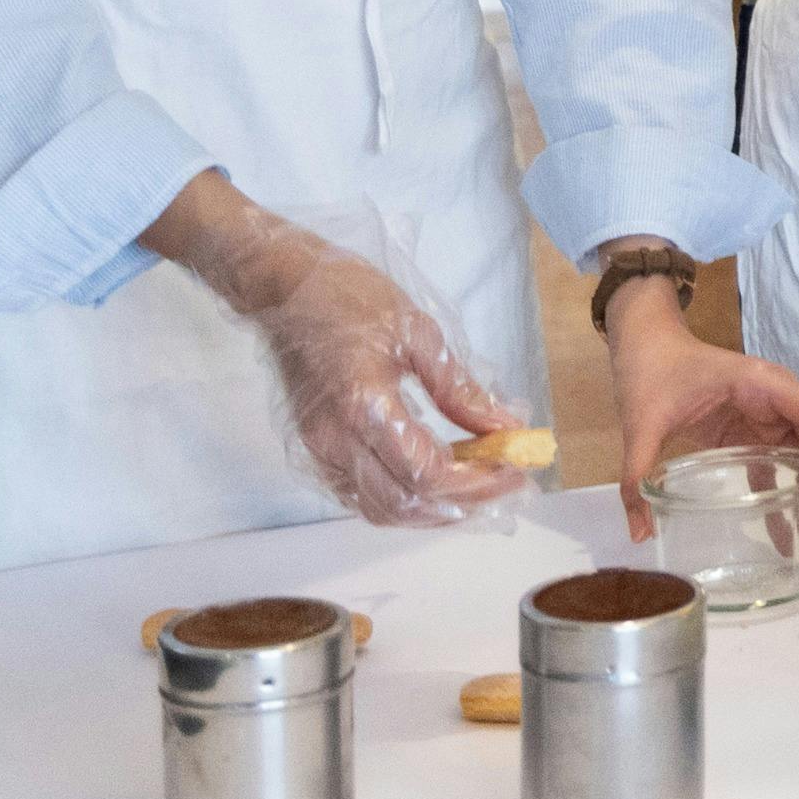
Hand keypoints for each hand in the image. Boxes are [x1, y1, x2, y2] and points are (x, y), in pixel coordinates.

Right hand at [187, 203, 533, 529]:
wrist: (284, 287)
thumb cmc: (351, 298)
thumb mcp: (419, 332)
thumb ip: (460, 389)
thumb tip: (505, 426)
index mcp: (364, 405)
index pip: (425, 472)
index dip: (476, 481)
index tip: (515, 471)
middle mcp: (335, 439)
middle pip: (403, 504)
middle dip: (462, 504)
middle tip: (505, 484)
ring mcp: (319, 448)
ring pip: (378, 508)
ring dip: (432, 510)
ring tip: (477, 486)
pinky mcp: (314, 448)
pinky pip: (359, 494)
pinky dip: (401, 497)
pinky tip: (434, 478)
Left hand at [602, 280, 798, 552]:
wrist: (646, 349)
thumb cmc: (652, 373)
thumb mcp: (642, 424)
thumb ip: (636, 476)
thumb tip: (638, 536)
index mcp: (766, 385)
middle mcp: (780, 400)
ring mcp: (771, 417)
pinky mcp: (755, 434)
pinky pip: (783, 467)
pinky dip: (790, 497)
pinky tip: (788, 537)